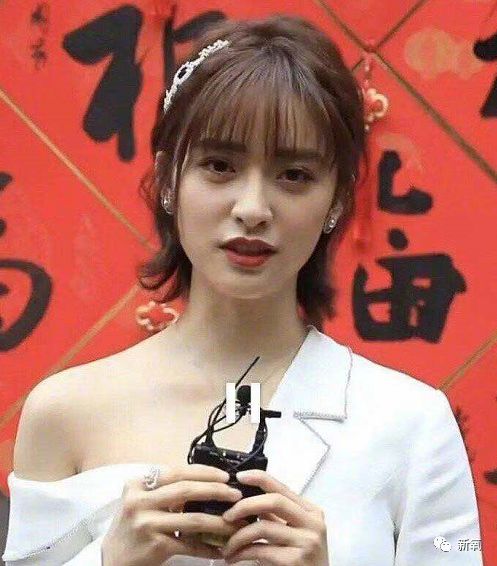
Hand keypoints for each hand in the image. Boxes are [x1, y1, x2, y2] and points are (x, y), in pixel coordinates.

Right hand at [102, 464, 244, 565]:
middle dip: (216, 491)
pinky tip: (220, 549)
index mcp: (138, 484)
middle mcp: (140, 501)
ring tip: (235, 522)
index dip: (203, 472)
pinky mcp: (154, 546)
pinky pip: (188, 544)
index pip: (176, 471)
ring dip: (218, 521)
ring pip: (192, 519)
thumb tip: (205, 483)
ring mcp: (147, 523)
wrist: (110, 561)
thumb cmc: (131, 527)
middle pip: (186, 490)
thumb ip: (166, 490)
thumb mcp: (141, 501)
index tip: (224, 476)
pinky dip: (207, 547)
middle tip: (235, 495)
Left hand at [221, 469, 328, 565]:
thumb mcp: (292, 533)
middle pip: (274, 501)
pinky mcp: (296, 561)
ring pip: (263, 527)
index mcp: (310, 512)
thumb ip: (275, 517)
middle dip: (245, 505)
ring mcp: (306, 542)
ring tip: (226, 546)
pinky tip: (234, 557)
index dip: (259, 478)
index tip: (239, 476)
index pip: (282, 487)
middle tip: (226, 516)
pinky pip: (261, 550)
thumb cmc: (300, 561)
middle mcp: (312, 523)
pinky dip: (242, 552)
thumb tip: (245, 499)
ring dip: (238, 536)